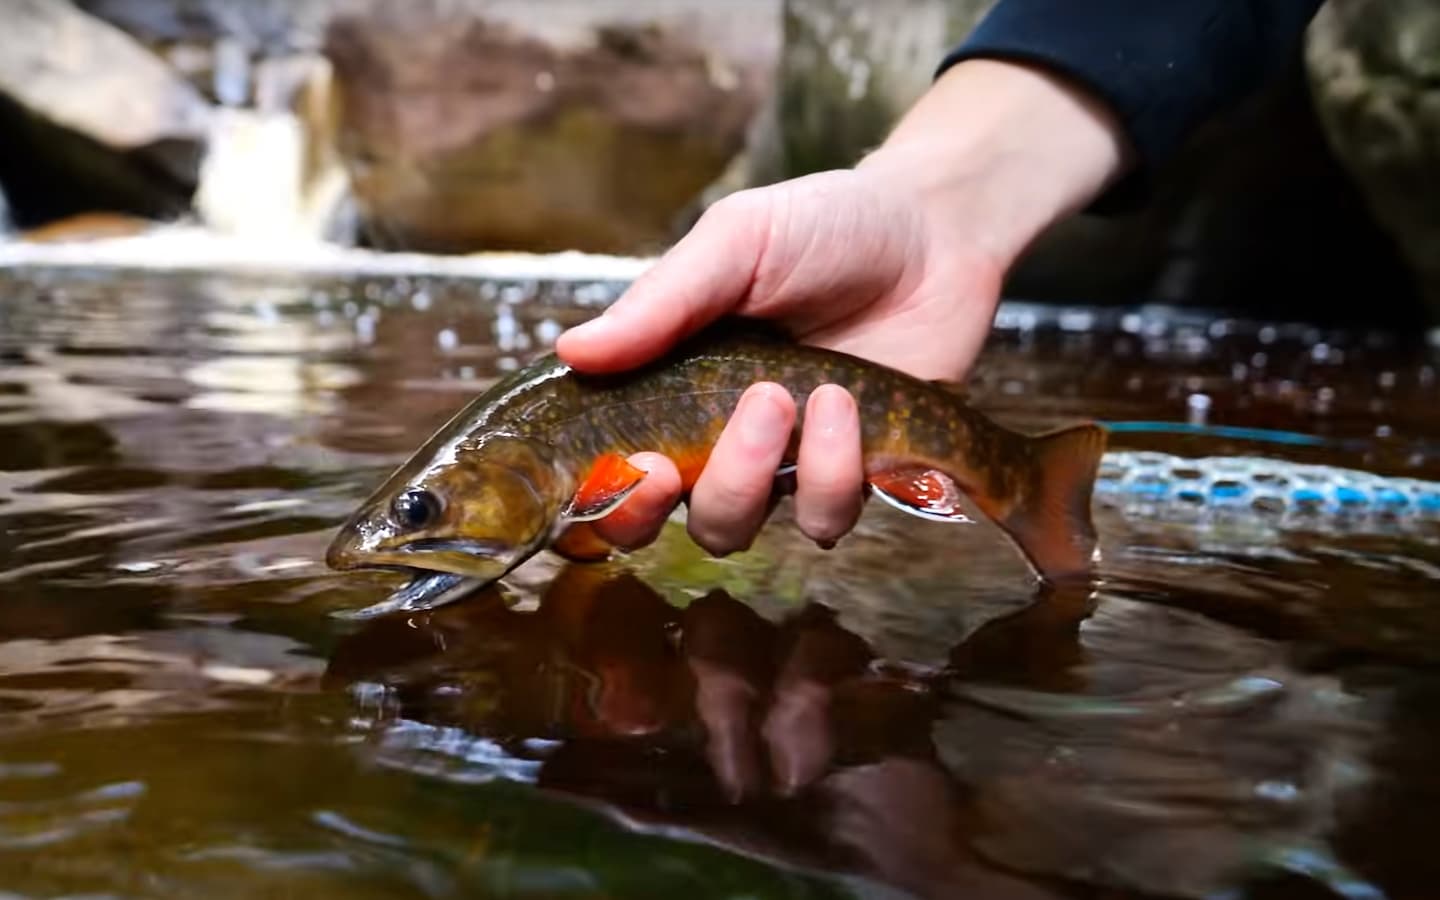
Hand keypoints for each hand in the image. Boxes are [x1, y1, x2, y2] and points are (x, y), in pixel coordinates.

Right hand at [555, 59, 1129, 556]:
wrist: (932, 230)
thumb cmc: (823, 226)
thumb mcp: (736, 241)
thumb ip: (661, 301)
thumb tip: (571, 352)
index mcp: (665, 386)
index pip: (607, 468)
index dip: (603, 495)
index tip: (633, 464)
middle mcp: (713, 439)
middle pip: (656, 524)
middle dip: (656, 508)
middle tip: (678, 463)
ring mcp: (781, 465)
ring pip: (737, 528)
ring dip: (753, 475)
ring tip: (787, 395)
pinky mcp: (851, 478)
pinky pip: (823, 515)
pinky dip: (832, 471)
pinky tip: (845, 404)